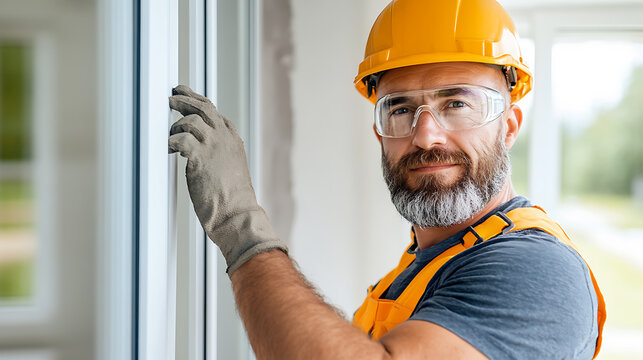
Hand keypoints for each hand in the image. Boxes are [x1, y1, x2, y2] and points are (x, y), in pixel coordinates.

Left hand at [168, 85, 286, 274]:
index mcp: (232, 140)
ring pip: (191, 119)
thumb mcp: (229, 169)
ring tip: (169, 134)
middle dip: (185, 98)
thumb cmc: (233, 201)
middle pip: (203, 107)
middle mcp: (224, 138)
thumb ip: (217, 156)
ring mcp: (214, 146)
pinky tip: (169, 149)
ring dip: (176, 125)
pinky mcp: (200, 157)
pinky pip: (180, 138)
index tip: (186, 96)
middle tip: (171, 97)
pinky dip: (171, 141)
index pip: (214, 112)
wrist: (237, 215)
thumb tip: (198, 153)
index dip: (198, 102)